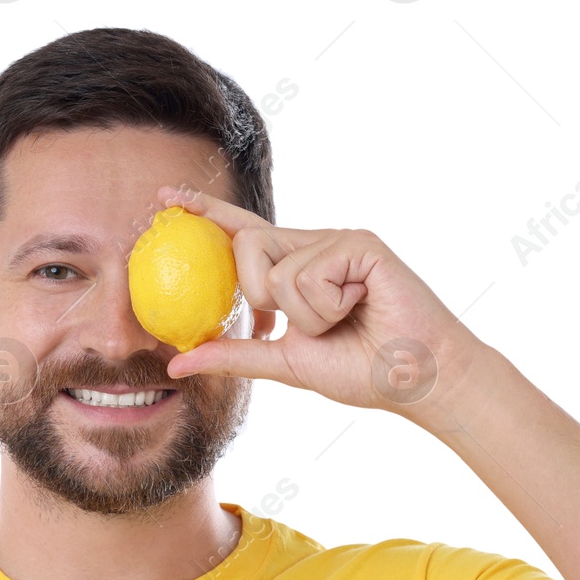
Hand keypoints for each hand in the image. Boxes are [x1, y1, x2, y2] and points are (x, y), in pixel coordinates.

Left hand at [158, 185, 470, 416]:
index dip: (205, 213)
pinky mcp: (359, 243)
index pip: (242, 233)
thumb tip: (176, 363)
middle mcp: (314, 245)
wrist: (414, 379)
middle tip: (313, 322)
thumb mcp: (286, 363)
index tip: (164, 199)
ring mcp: (338, 240)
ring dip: (306, 316)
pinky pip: (309, 275)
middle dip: (264, 297)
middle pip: (247, 248)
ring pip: (277, 270)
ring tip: (347, 319)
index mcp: (296, 267)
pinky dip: (328, 307)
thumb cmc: (362, 370)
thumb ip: (234, 354)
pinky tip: (362, 306)